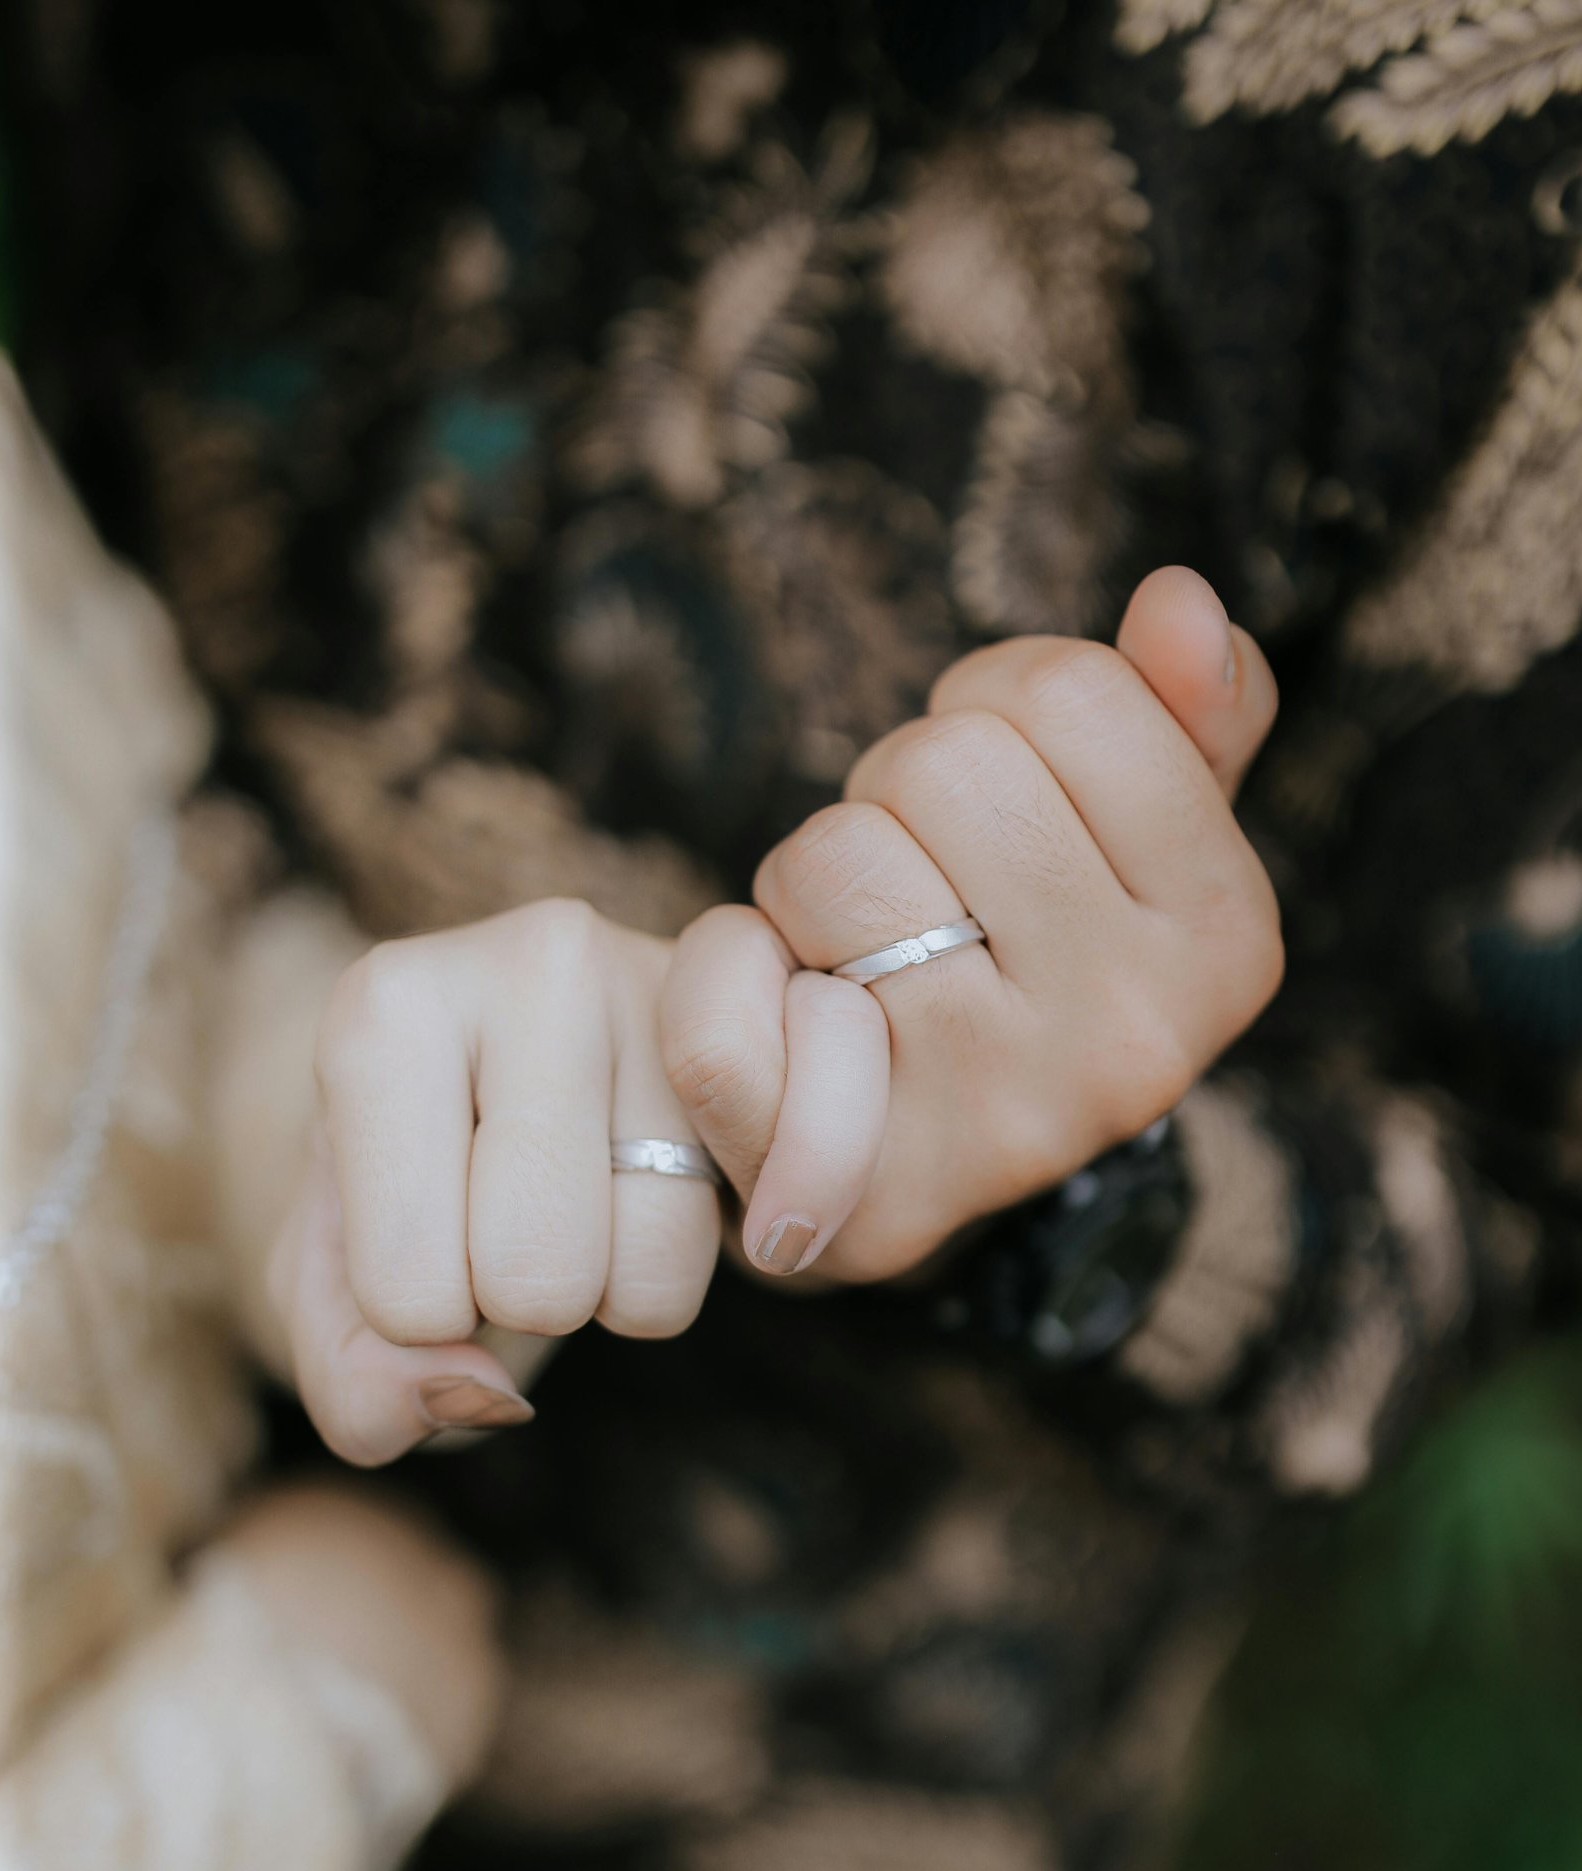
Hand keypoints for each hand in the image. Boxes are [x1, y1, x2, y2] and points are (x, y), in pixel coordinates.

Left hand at [269, 900, 718, 1464]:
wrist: (498, 1099)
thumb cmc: (403, 1202)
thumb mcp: (335, 1308)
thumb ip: (358, 1388)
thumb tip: (482, 1394)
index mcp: (385, 1011)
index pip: (408, 1291)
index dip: (415, 1324)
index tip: (414, 1239)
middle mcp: (537, 959)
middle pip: (537, 1275)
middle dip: (519, 1307)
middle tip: (502, 1226)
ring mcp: (672, 984)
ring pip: (655, 1266)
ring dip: (616, 1289)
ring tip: (581, 1203)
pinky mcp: (777, 1029)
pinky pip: (773, 1226)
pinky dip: (717, 1257)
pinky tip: (664, 1195)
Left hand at [661, 567, 1282, 1281]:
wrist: (922, 1170)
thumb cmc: (1025, 961)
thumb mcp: (1134, 842)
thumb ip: (1178, 717)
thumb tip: (1182, 603)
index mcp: (1224, 938)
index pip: (1072, 692)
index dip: (996, 702)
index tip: (999, 790)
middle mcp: (1135, 1044)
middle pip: (945, 765)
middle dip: (896, 791)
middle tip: (918, 882)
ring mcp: (1000, 1127)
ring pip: (830, 860)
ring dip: (811, 879)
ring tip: (859, 952)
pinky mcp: (862, 1192)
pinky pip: (729, 992)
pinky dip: (721, 968)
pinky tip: (780, 1009)